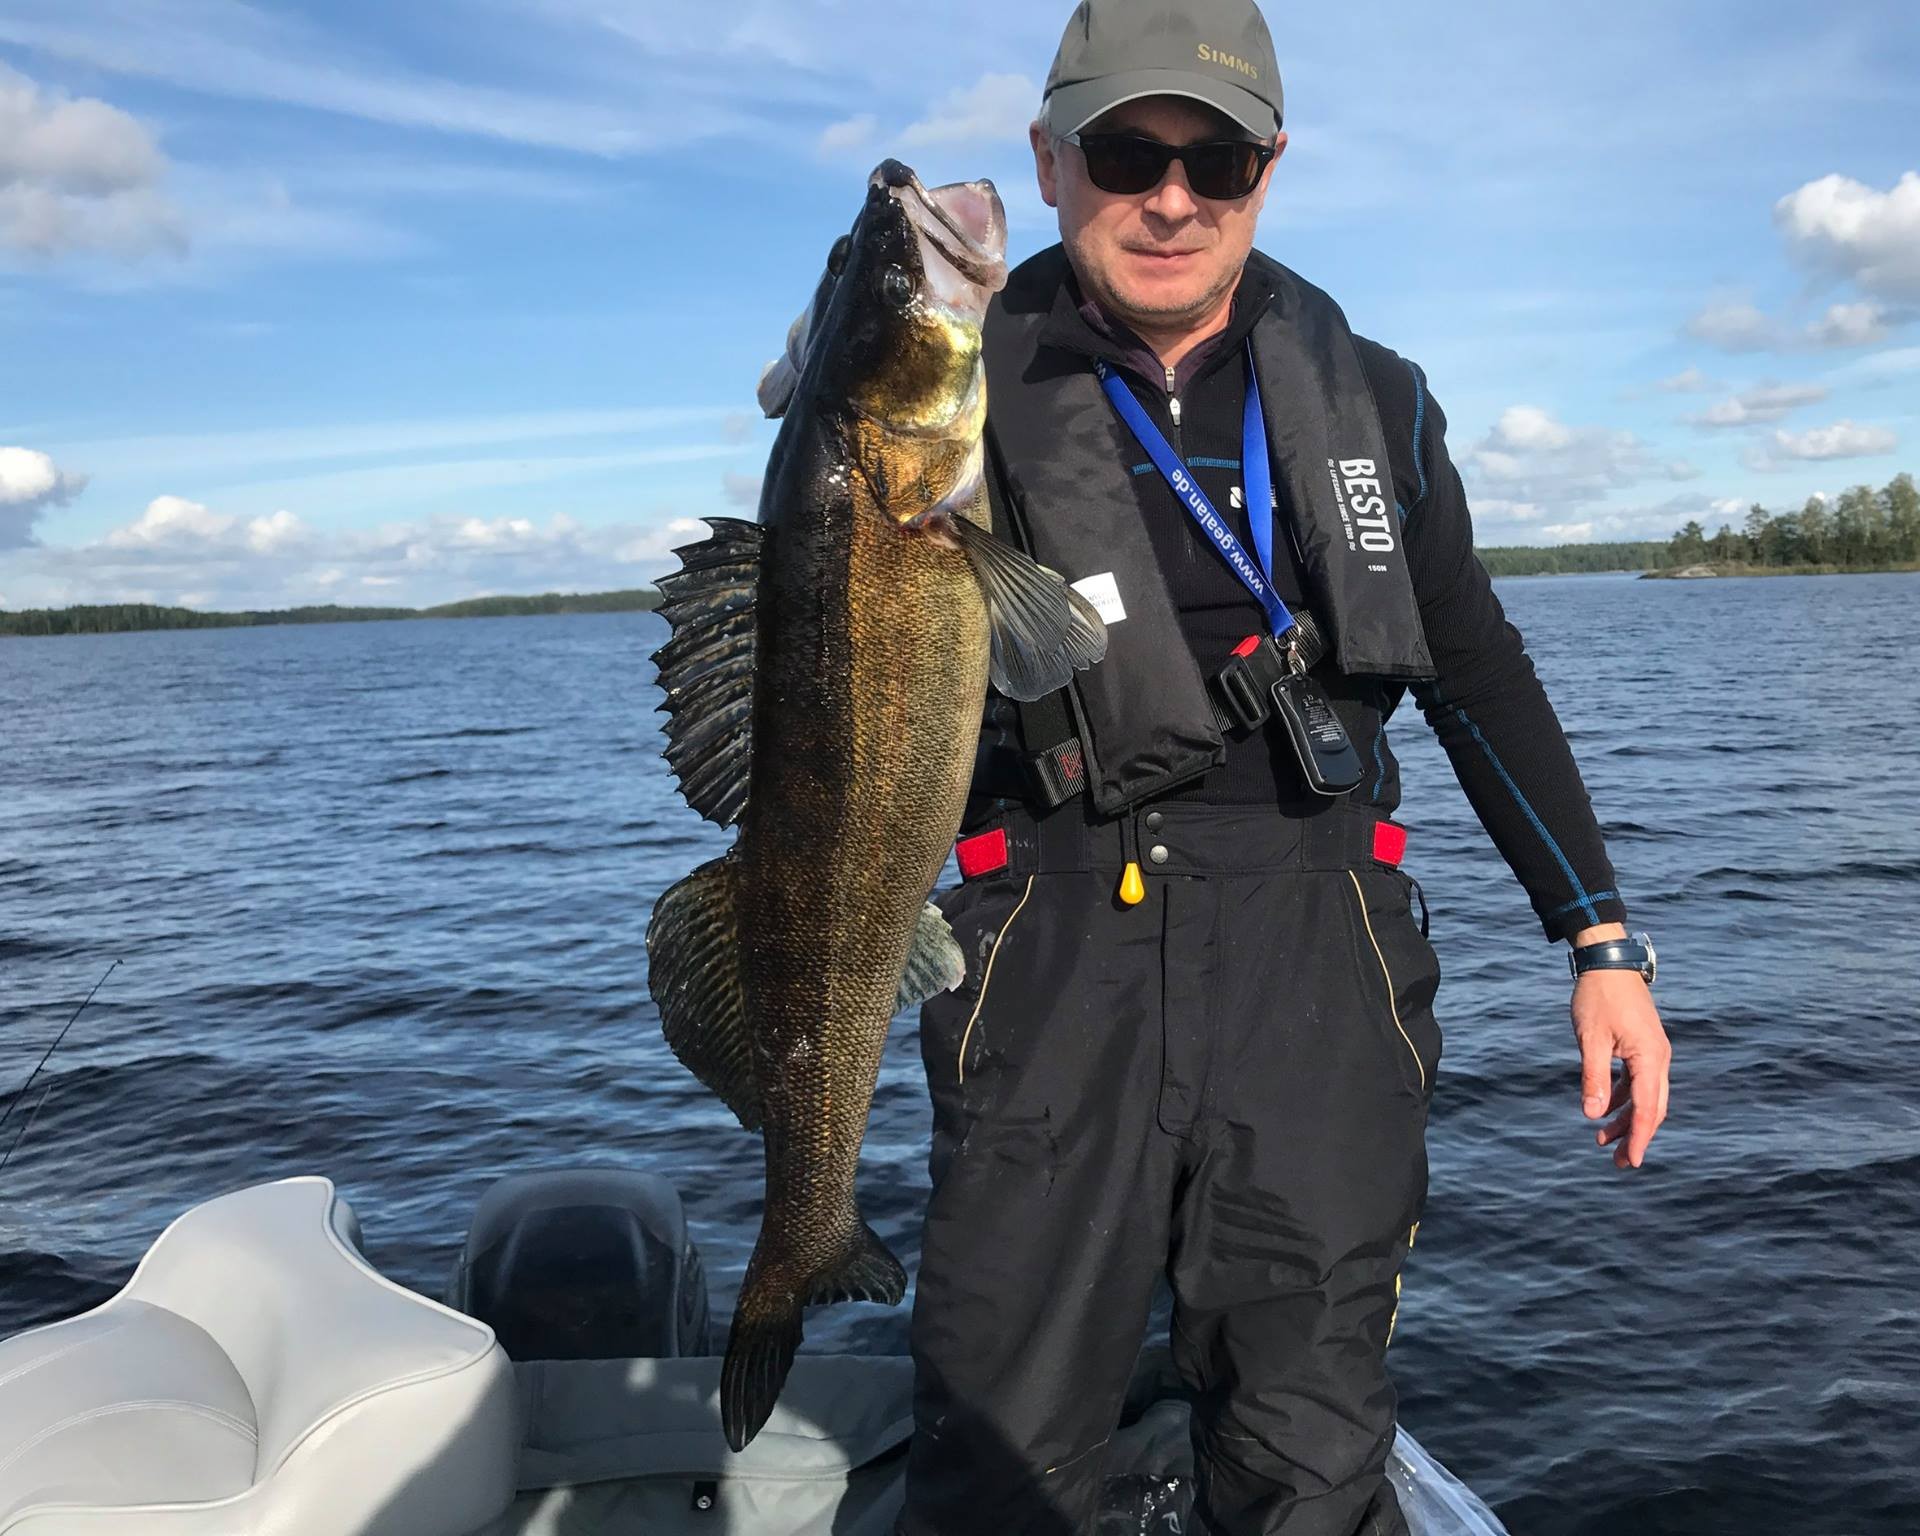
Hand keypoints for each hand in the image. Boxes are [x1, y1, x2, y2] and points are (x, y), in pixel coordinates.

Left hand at [1571, 969, 1670, 1168]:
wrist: (1607, 962)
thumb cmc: (1598, 997)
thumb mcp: (1590, 1039)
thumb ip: (1593, 1077)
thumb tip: (1593, 1115)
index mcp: (1650, 1058)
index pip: (1646, 1108)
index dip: (1638, 1138)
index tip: (1630, 1162)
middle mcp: (1659, 1058)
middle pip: (1651, 1107)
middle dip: (1635, 1136)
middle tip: (1619, 1163)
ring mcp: (1653, 1052)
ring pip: (1644, 1096)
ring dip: (1626, 1118)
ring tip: (1602, 1140)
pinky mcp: (1643, 1046)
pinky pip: (1637, 1081)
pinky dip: (1622, 1097)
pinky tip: (1604, 1109)